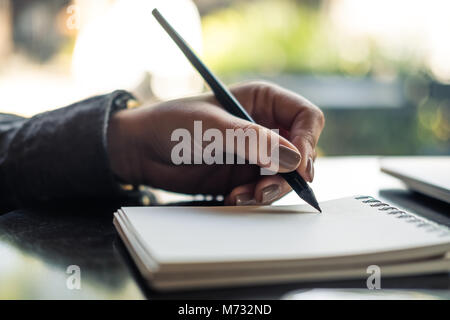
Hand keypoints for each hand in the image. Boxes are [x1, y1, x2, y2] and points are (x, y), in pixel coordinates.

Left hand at [107, 82, 324, 204]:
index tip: (296, 166)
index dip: (307, 141)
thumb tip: (294, 160)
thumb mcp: (213, 128)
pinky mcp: (244, 176)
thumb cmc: (173, 125)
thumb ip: (252, 141)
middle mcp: (265, 127)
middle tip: (262, 189)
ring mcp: (256, 154)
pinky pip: (264, 191)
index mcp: (263, 101)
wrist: (143, 150)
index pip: (306, 117)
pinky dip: (253, 199)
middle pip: (301, 152)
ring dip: (268, 191)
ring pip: (285, 177)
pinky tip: (232, 199)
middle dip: (287, 175)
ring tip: (240, 197)